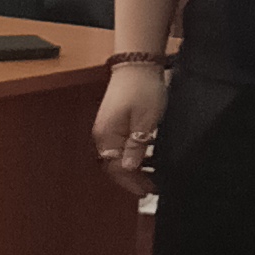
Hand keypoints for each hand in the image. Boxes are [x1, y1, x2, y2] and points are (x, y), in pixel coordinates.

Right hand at [91, 59, 165, 193]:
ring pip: (118, 156)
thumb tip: (130, 168)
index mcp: (107, 136)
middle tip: (151, 188)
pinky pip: (120, 146)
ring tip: (151, 177)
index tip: (147, 191)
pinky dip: (133, 155)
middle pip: (114, 165)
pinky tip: (147, 158)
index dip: (132, 182)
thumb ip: (137, 145)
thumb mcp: (146, 120)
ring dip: (133, 168)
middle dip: (132, 179)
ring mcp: (107, 128)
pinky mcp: (114, 122)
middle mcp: (103, 135)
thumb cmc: (143, 89)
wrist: (138, 64)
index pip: (117, 168)